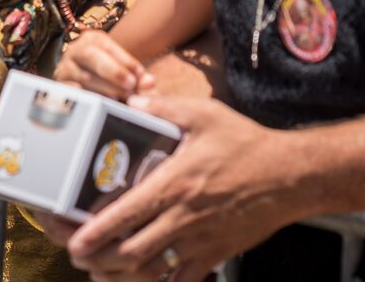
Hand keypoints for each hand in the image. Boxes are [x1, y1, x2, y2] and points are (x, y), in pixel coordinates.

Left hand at [52, 94, 295, 279]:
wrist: (291, 176)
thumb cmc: (246, 144)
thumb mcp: (204, 114)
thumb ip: (164, 107)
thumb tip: (131, 100)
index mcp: (176, 183)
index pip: (128, 214)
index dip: (97, 232)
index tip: (74, 241)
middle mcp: (184, 216)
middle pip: (133, 251)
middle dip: (100, 258)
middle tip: (79, 256)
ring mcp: (201, 240)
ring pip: (153, 270)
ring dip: (122, 275)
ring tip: (100, 271)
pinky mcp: (217, 254)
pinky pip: (184, 280)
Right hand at [53, 30, 151, 100]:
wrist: (84, 82)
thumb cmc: (109, 76)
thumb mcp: (123, 71)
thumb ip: (138, 77)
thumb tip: (150, 83)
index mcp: (92, 40)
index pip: (107, 46)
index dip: (125, 60)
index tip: (140, 75)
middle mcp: (75, 51)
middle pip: (91, 56)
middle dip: (113, 71)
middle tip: (130, 85)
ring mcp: (65, 70)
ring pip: (82, 77)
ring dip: (104, 89)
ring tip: (121, 98)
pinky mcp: (60, 89)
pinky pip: (72, 94)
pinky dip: (88, 99)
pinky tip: (102, 106)